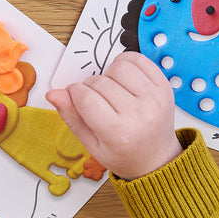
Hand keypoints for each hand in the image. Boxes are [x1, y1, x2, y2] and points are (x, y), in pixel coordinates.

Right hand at [45, 52, 181, 180]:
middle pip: (102, 82)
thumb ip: (72, 117)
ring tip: (109, 87)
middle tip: (94, 97)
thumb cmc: (122, 153)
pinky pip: (141, 60)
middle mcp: (139, 113)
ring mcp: (155, 97)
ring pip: (121, 66)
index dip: (74, 92)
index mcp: (118, 133)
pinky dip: (127, 61)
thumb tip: (54, 93)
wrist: (156, 157)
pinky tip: (123, 76)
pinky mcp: (165, 86)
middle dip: (90, 85)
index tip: (75, 95)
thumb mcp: (91, 145)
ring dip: (109, 72)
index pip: (87, 98)